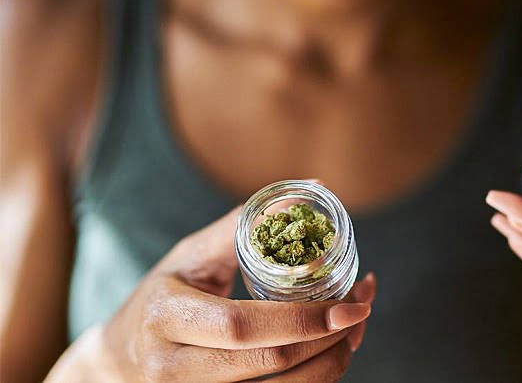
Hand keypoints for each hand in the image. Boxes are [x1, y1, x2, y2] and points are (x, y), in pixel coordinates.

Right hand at [48, 207, 375, 382]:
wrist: (122, 359)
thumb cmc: (164, 296)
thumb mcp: (190, 256)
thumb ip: (241, 227)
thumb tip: (302, 194)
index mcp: (166, 317)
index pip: (241, 325)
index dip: (303, 318)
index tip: (351, 303)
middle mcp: (173, 369)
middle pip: (269, 362)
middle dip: (328, 339)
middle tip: (362, 310)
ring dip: (330, 362)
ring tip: (354, 330)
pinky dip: (313, 379)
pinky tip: (330, 352)